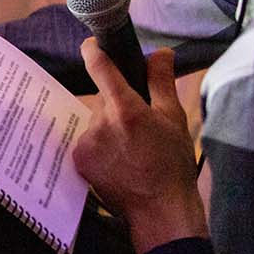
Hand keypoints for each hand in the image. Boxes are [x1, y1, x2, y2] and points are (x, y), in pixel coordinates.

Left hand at [72, 41, 207, 253]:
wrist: (160, 210)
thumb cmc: (173, 163)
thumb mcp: (174, 119)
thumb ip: (161, 81)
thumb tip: (159, 52)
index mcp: (126, 109)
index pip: (100, 67)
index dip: (93, 50)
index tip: (92, 44)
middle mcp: (100, 122)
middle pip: (103, 99)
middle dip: (118, 105)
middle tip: (140, 126)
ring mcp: (87, 142)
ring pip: (96, 121)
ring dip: (109, 127)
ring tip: (132, 150)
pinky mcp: (79, 159)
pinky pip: (88, 141)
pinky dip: (100, 145)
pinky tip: (119, 161)